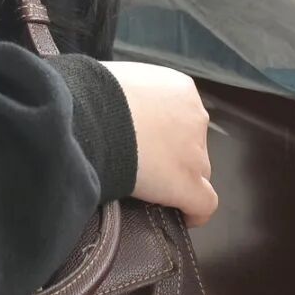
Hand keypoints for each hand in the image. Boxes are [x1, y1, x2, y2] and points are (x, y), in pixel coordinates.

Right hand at [102, 61, 217, 227]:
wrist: (92, 115)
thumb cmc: (95, 93)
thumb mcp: (119, 80)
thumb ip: (133, 92)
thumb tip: (118, 104)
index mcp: (180, 89)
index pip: (182, 113)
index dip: (165, 129)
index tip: (146, 136)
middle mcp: (195, 117)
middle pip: (192, 142)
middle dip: (172, 152)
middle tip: (142, 159)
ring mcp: (195, 152)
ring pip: (197, 172)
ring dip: (177, 178)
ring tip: (150, 186)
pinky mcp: (188, 184)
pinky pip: (203, 204)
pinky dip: (194, 212)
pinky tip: (182, 215)